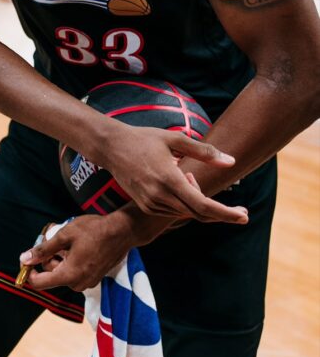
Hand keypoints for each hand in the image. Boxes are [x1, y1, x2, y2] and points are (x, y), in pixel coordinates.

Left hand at [16, 214, 129, 292]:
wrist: (123, 232)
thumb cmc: (94, 231)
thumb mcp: (64, 235)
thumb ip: (43, 250)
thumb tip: (24, 259)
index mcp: (69, 275)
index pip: (39, 283)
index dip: (28, 272)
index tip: (27, 257)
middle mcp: (78, 284)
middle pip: (51, 276)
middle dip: (48, 258)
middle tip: (53, 238)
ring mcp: (88, 282)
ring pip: (62, 273)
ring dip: (59, 258)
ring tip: (67, 241)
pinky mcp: (94, 278)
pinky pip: (74, 273)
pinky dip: (70, 261)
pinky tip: (77, 247)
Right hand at [97, 121, 247, 223]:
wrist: (111, 147)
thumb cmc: (144, 138)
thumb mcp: (175, 139)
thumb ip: (204, 151)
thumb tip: (231, 161)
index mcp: (169, 178)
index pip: (203, 205)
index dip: (226, 213)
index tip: (244, 217)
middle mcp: (159, 195)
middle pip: (198, 213)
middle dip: (220, 212)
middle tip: (240, 210)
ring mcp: (150, 203)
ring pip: (186, 213)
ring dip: (197, 200)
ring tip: (188, 174)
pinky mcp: (145, 205)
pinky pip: (173, 211)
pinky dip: (185, 202)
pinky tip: (179, 181)